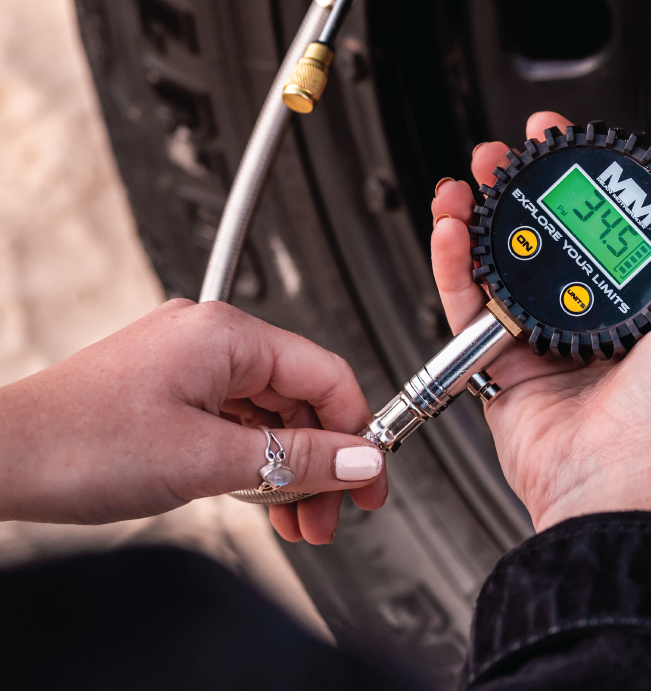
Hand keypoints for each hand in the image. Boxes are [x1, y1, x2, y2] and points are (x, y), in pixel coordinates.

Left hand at [0, 299, 386, 543]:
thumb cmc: (77, 444)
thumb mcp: (207, 460)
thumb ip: (296, 458)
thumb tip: (359, 459)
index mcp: (228, 334)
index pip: (326, 374)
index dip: (357, 431)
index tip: (369, 480)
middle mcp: (212, 337)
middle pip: (300, 396)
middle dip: (320, 460)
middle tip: (331, 513)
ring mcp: (189, 361)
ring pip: (267, 412)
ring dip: (287, 467)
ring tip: (295, 520)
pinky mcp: (170, 386)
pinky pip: (234, 418)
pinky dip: (253, 459)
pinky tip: (259, 497)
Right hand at [431, 112, 650, 531]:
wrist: (622, 474)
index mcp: (638, 302)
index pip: (604, 222)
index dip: (583, 178)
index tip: (569, 141)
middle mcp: (587, 316)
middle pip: (543, 233)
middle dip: (521, 184)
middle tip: (508, 151)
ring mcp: (539, 336)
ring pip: (497, 260)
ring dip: (478, 211)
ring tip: (468, 177)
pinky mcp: (496, 361)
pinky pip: (464, 301)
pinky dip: (450, 260)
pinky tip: (451, 226)